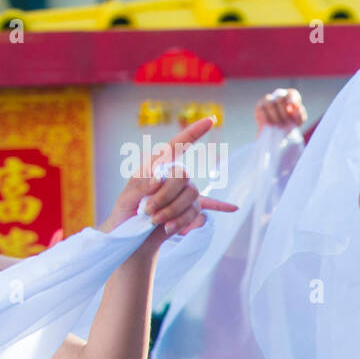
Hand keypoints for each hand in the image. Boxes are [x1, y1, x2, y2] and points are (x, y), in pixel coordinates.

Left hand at [100, 117, 237, 243]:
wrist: (131, 238)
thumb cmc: (126, 213)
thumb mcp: (127, 196)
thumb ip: (141, 185)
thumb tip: (159, 179)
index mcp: (158, 166)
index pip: (178, 145)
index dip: (195, 132)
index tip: (211, 120)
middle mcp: (175, 177)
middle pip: (183, 176)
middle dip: (165, 195)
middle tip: (148, 210)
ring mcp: (185, 194)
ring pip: (192, 196)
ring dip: (172, 211)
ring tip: (155, 221)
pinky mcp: (191, 212)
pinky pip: (202, 211)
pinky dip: (218, 208)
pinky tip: (233, 208)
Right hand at [255, 88, 306, 131]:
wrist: (279, 135)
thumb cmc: (290, 124)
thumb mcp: (299, 121)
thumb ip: (300, 114)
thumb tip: (295, 107)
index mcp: (290, 97)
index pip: (292, 94)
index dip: (292, 99)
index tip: (291, 106)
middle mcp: (278, 96)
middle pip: (280, 99)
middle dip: (284, 112)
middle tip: (286, 122)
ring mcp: (267, 100)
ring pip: (270, 104)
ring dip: (275, 116)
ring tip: (279, 125)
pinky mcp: (259, 108)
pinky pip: (261, 110)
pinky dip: (267, 118)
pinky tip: (271, 125)